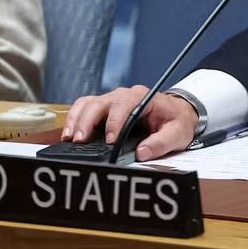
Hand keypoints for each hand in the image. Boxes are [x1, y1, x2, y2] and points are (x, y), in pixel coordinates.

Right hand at [61, 86, 198, 160]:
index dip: (114, 122)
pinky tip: (70, 134)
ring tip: (70, 138)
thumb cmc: (176, 120)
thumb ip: (161, 143)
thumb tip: (141, 153)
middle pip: (100, 103)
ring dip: (76, 119)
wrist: (177, 112)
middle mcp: (124, 95)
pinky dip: (75, 119)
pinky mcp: (105, 108)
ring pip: (88, 103)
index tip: (110, 141)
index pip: (124, 106)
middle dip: (87, 121)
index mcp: (142, 97)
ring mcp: (112, 100)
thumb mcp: (177, 133)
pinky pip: (85, 108)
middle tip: (79, 140)